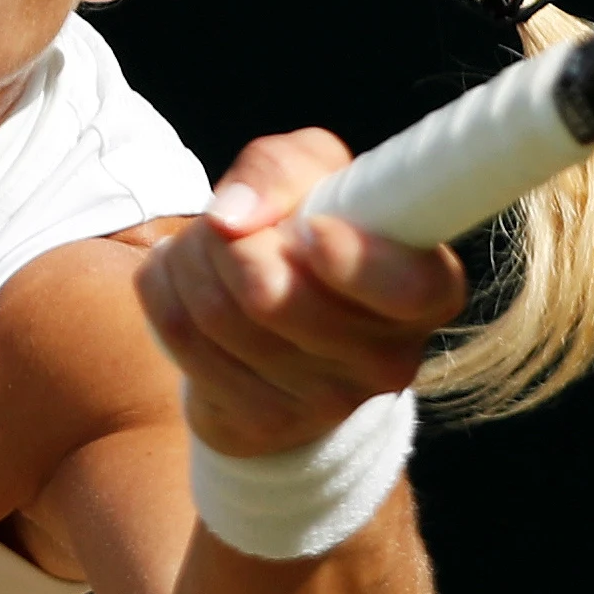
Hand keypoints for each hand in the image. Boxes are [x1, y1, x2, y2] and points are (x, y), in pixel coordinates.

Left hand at [133, 130, 469, 457]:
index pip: (404, 287)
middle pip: (271, 293)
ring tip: (203, 248)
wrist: (284, 328)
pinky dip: (164, 290)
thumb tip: (232, 219)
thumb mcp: (317, 175)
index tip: (309, 229)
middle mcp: (390, 359)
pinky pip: (179, 336)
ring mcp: (327, 404)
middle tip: (227, 224)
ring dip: (189, 258)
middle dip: (224, 238)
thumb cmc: (312, 230)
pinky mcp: (263, 425)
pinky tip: (185, 282)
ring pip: (217, 314)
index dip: (347, 256)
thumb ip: (283, 169)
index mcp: (429, 289)